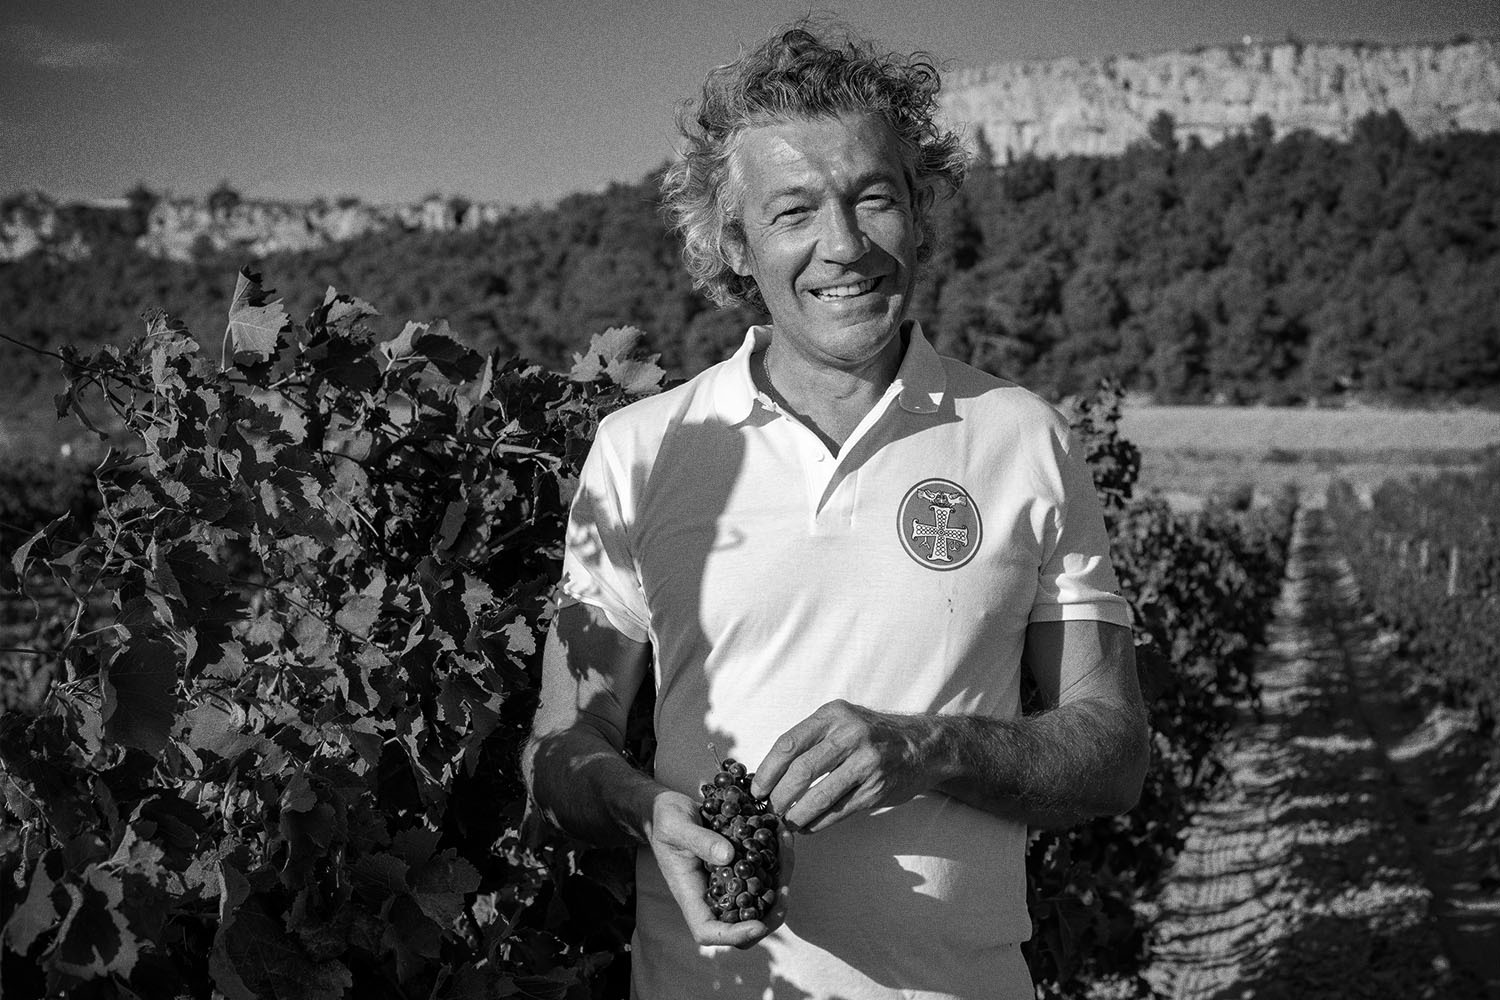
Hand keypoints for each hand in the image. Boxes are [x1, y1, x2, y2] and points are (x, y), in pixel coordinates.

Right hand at [645, 790, 793, 947]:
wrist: (670, 808)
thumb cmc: (665, 820)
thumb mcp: (676, 825)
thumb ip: (699, 840)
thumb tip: (728, 856)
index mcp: (690, 894)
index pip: (708, 931)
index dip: (734, 935)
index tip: (757, 924)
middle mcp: (712, 894)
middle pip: (743, 924)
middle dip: (769, 915)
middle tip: (785, 889)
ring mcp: (729, 882)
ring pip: (760, 899)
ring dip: (780, 881)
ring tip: (787, 847)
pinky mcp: (740, 866)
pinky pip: (764, 873)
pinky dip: (778, 860)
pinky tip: (783, 836)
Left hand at [751, 700, 942, 833]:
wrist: (921, 746)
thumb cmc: (871, 735)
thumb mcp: (841, 721)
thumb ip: (810, 739)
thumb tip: (770, 774)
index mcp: (833, 715)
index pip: (789, 743)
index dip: (767, 770)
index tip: (756, 789)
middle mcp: (850, 735)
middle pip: (801, 771)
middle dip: (779, 796)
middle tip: (768, 810)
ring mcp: (866, 763)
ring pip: (820, 796)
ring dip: (797, 814)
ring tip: (785, 822)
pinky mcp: (877, 789)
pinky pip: (839, 811)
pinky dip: (819, 823)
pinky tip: (808, 826)